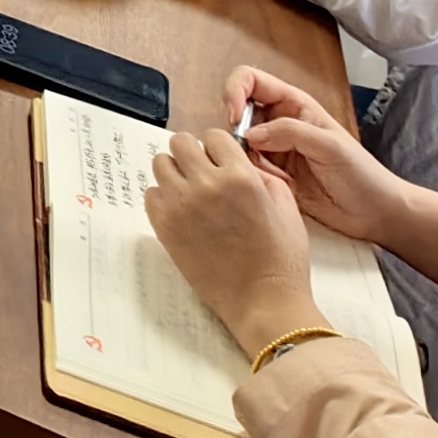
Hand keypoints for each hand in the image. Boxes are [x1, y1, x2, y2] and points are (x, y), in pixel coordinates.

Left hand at [145, 128, 324, 357]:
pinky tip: (182, 213)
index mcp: (240, 176)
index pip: (213, 136)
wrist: (264, 301)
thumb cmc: (281, 258)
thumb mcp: (286, 205)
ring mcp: (182, 206)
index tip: (221, 162)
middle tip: (203, 174)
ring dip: (175, 173)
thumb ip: (260, 173)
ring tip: (191, 193)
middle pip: (180, 143)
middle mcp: (207, 185)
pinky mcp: (165, 228)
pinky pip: (151, 195)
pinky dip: (163, 199)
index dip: (219, 148)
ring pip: (161, 164)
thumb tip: (237, 159)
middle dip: (192, 154)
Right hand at [225, 69, 427, 251]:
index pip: (250, 80)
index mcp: (294, 104)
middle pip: (237, 112)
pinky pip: (247, 169)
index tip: (233, 117)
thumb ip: (290, 132)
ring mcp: (274, 150)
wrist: (373, 212)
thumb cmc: (361, 173)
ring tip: (270, 175)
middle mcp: (279, 123)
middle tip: (247, 152)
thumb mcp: (330, 145)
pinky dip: (250, 176)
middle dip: (234, 130)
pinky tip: (273, 187)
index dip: (234, 91)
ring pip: (238, 143)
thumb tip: (249, 134)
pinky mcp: (272, 176)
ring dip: (242, 157)